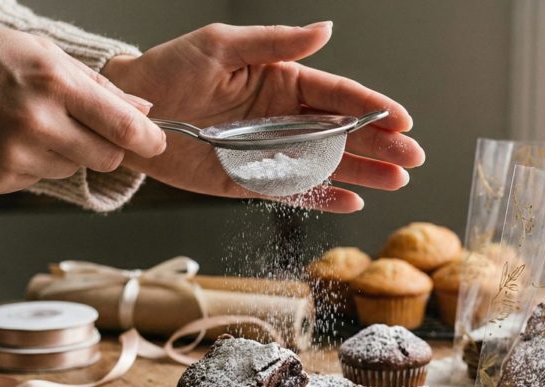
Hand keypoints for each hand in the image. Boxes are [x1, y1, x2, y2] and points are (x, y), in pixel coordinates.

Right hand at [0, 19, 166, 193]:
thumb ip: (96, 85)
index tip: (156, 141)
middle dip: (106, 147)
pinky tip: (5, 139)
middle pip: (107, 159)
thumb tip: (142, 110)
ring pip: (73, 170)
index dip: (148, 139)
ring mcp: (15, 156)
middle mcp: (37, 123)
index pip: (124, 127)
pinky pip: (39, 181)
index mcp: (53, 82)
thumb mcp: (38, 50)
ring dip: (65, 153)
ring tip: (28, 124)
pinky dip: (33, 164)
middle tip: (84, 127)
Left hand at [102, 22, 424, 212]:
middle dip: (380, 144)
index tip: (401, 119)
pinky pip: (295, 193)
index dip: (372, 106)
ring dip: (364, 172)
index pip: (337, 94)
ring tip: (398, 181)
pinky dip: (323, 198)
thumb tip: (325, 29)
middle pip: (343, 132)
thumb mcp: (223, 45)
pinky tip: (353, 200)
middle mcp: (284, 117)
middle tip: (412, 157)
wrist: (132, 111)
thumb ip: (276, 42)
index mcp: (282, 81)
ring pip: (328, 164)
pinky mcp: (252, 182)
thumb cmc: (171, 70)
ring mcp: (271, 152)